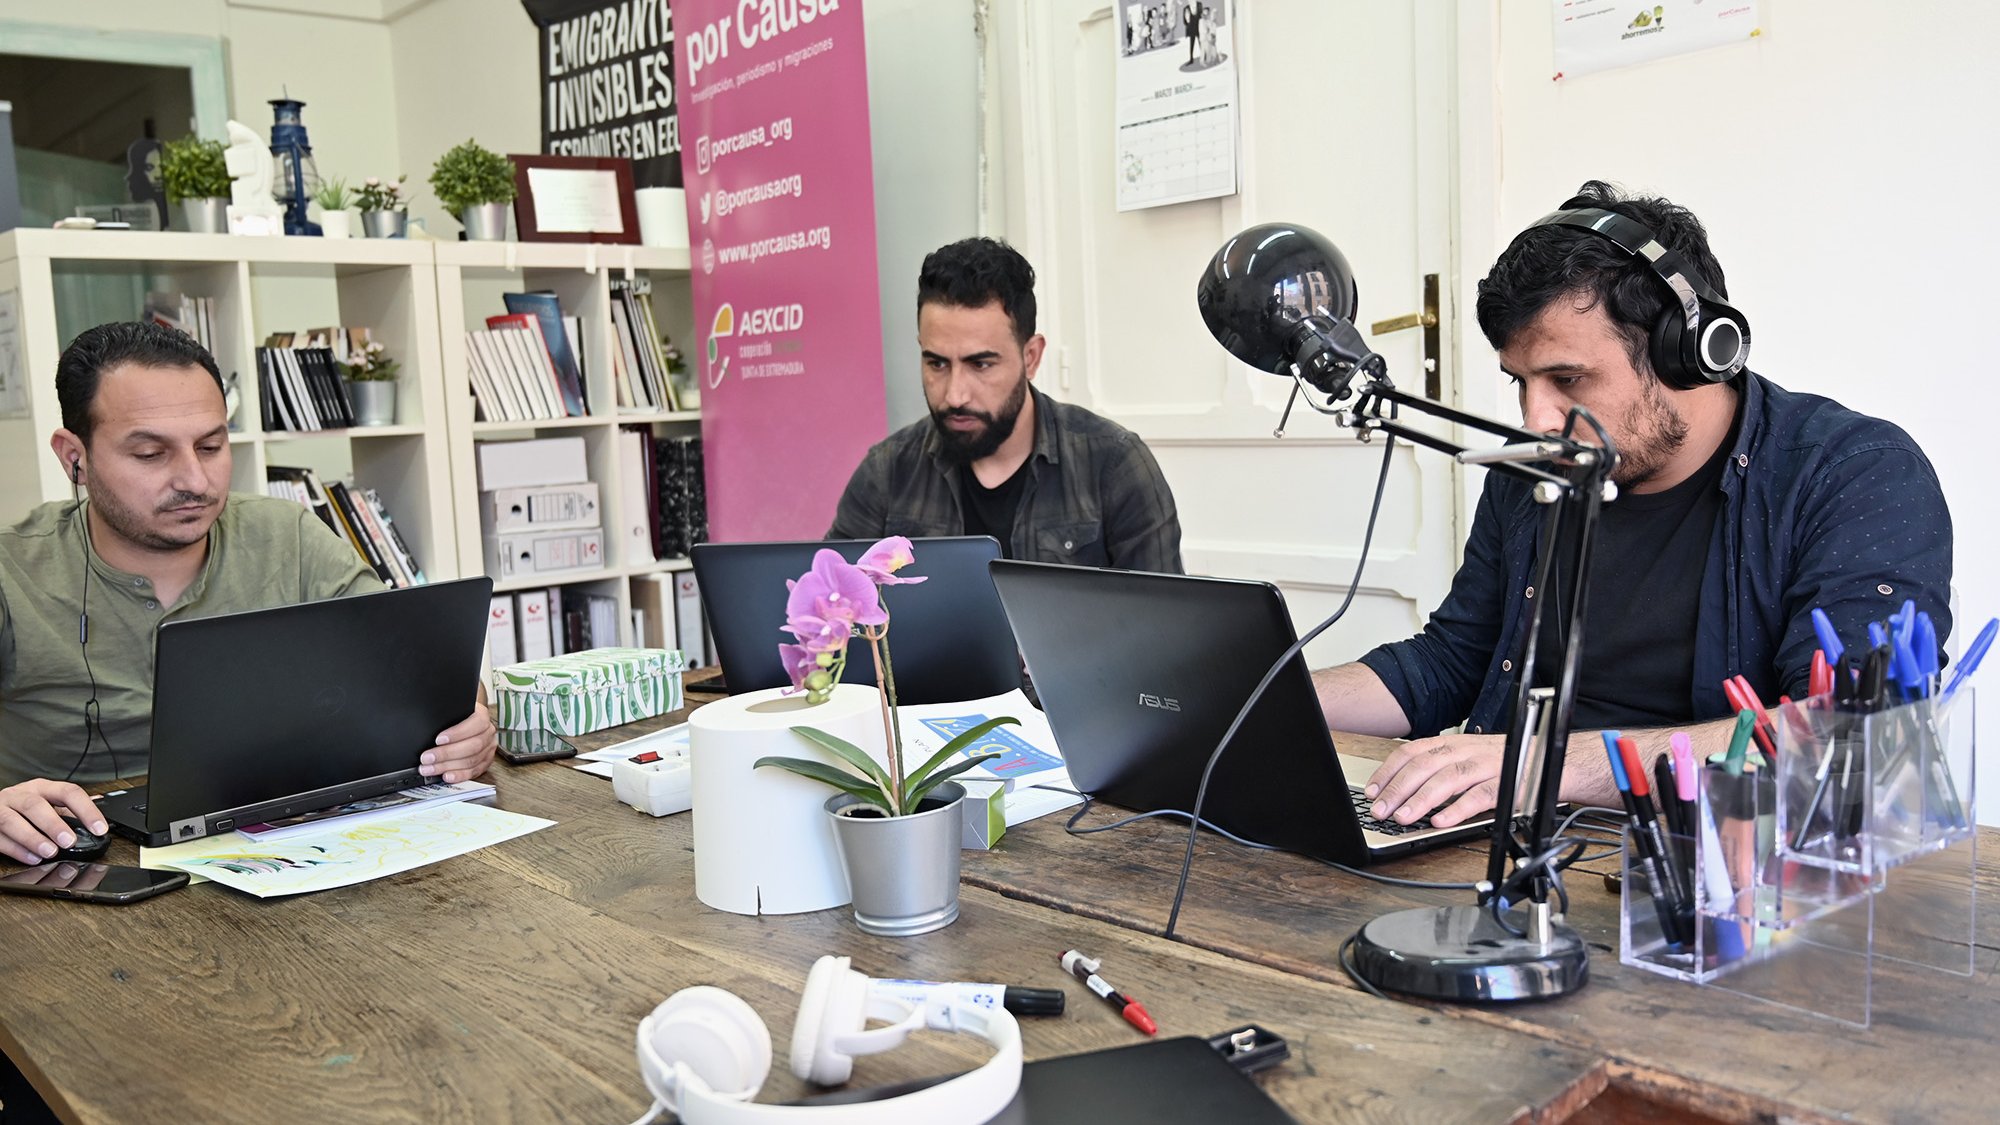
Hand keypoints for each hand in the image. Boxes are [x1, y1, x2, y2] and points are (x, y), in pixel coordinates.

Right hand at [0, 779, 105, 864]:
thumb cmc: (24, 808)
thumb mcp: (48, 803)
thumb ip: (69, 810)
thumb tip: (98, 811)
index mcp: (41, 788)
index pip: (68, 792)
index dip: (86, 810)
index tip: (100, 828)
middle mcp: (19, 795)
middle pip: (35, 805)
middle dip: (53, 824)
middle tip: (69, 841)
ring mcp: (0, 808)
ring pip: (12, 820)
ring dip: (32, 838)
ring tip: (50, 852)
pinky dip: (16, 849)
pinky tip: (31, 858)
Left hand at [422, 701, 495, 784]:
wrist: (464, 721)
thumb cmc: (456, 716)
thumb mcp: (451, 711)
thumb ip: (444, 717)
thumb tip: (426, 726)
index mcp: (482, 716)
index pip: (475, 724)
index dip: (457, 733)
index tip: (438, 739)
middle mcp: (488, 733)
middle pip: (472, 746)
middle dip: (447, 753)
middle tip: (427, 758)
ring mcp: (488, 748)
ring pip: (472, 761)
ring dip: (448, 766)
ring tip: (430, 769)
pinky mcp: (485, 762)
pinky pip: (474, 771)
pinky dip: (459, 775)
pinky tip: (446, 776)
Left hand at [1362, 733, 1506, 828]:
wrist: (1551, 758)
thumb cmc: (1505, 762)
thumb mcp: (1467, 758)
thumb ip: (1440, 769)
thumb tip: (1404, 790)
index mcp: (1452, 744)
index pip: (1411, 752)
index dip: (1388, 771)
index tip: (1371, 791)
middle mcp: (1466, 750)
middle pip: (1425, 766)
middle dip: (1398, 789)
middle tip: (1380, 811)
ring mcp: (1487, 765)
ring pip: (1448, 779)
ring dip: (1421, 799)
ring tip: (1403, 818)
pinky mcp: (1506, 783)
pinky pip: (1479, 796)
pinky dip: (1457, 809)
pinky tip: (1440, 821)